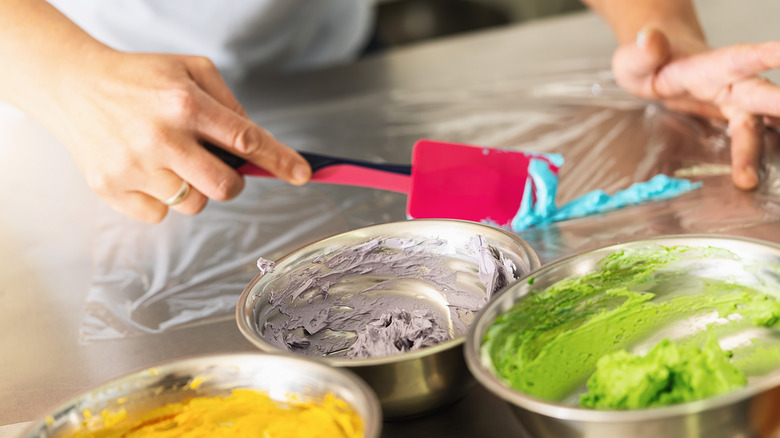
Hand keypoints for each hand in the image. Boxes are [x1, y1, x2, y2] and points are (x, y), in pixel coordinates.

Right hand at [45, 50, 310, 222]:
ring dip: (195, 189)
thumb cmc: (138, 77)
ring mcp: (134, 166)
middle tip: (220, 166)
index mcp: (184, 103)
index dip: (280, 161)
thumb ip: (229, 104)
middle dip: (234, 181)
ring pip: (195, 205)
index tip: (303, 175)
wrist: (72, 84)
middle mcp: (161, 136)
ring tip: (171, 160)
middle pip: (226, 186)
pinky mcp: (111, 188)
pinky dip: (161, 200)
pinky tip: (146, 171)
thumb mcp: (190, 70)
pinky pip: (160, 215)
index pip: (247, 140)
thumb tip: (257, 143)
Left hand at [611, 27, 778, 189]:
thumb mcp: (634, 59)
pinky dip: (755, 152)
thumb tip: (649, 39)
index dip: (763, 56)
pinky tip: (762, 169)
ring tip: (752, 176)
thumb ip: (643, 53)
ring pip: (753, 125)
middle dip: (777, 105)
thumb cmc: (648, 64)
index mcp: (706, 67)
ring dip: (757, 148)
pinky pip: (745, 138)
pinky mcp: (727, 121)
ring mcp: (729, 105)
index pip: (738, 59)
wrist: (657, 68)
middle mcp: (726, 85)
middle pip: (757, 96)